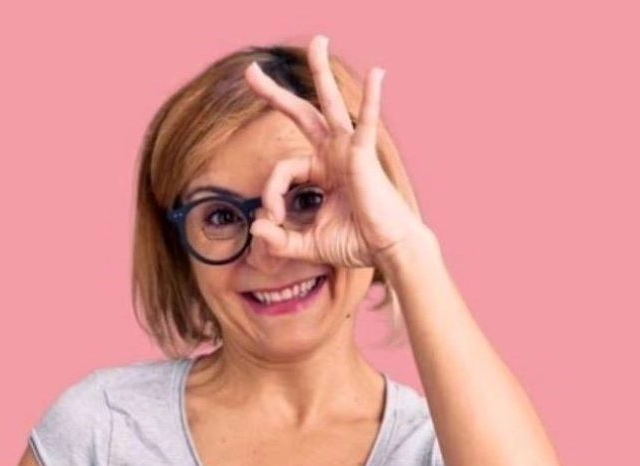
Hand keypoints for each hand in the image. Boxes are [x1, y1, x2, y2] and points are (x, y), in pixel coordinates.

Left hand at [243, 35, 425, 269]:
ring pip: (331, 104)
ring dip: (321, 71)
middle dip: (275, 93)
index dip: (271, 194)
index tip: (273, 220)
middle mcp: (333, 153)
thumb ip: (279, 240)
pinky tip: (378, 74)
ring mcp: (349, 150)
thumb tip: (256, 228)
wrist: (387, 250)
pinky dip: (374, 98)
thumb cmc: (355, 242)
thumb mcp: (307, 244)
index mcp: (321, 170)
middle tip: (252, 72)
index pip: (283, 171)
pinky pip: (368, 122)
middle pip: (302, 114)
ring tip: (318, 41)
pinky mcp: (364, 155)